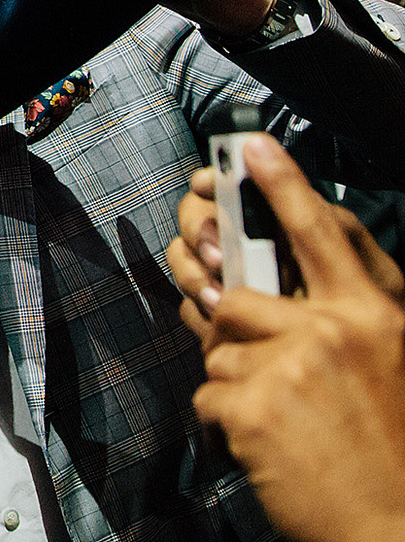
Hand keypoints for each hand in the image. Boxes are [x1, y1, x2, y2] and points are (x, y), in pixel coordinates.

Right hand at [169, 146, 403, 344]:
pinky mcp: (215, 316)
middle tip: (218, 259)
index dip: (211, 180)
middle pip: (197, 218)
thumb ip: (332, 227)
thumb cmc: (377, 325)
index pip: (232, 187)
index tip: (206, 185)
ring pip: (185, 259)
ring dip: (194, 275)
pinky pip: (188, 303)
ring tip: (217, 300)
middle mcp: (246, 246)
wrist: (363, 381)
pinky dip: (197, 311)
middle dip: (200, 234)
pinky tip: (217, 324)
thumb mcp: (371, 274)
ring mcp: (228, 281)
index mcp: (281, 225)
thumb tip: (296, 191)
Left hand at [174, 136, 404, 541]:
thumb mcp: (387, 362)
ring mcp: (288, 366)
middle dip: (235, 329)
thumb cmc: (393, 448)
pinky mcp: (249, 405)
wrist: (397, 529)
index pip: (322, 232)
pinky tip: (271, 448)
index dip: (282, 184)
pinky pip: (208, 394)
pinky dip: (229, 424)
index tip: (249, 147)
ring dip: (238, 385)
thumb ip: (337, 316)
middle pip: (236, 295)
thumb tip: (260, 283)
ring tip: (287, 424)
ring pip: (218, 349)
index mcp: (375, 315)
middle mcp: (333, 330)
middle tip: (270, 371)